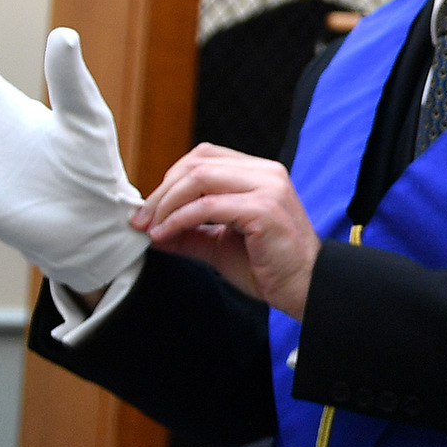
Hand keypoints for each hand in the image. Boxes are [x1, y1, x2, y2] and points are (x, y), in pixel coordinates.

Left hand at [135, 144, 321, 317]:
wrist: (306, 289)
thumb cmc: (270, 268)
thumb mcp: (219, 245)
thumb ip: (189, 233)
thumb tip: (150, 231)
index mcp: (259, 173)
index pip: (204, 157)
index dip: (170, 179)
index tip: (148, 210)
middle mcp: (266, 173)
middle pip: (197, 163)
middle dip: (161, 192)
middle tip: (140, 219)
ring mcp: (267, 188)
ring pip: (199, 178)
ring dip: (166, 203)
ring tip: (151, 227)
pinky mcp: (264, 209)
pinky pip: (208, 206)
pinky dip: (180, 219)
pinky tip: (166, 234)